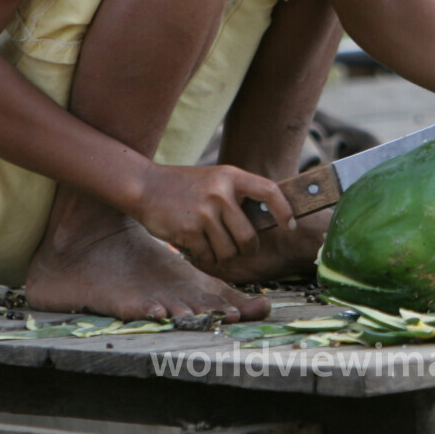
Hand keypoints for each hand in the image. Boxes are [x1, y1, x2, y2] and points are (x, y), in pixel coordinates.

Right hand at [131, 163, 294, 266]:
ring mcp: (204, 212)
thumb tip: (268, 220)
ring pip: (229, 250)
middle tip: (242, 250)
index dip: (284, 210)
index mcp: (231, 176)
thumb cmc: (184, 186)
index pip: (269, 191)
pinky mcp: (188, 229)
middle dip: (248, 249)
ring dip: (224, 256)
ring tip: (214, 247)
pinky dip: (207, 259)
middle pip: (249, 236)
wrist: (145, 186)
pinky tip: (199, 250)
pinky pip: (209, 256)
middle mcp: (220, 192)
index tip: (289, 226)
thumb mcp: (214, 179)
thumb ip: (237, 194)